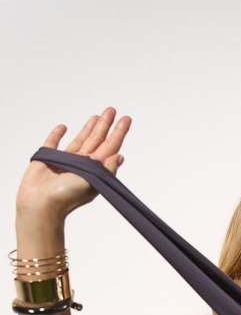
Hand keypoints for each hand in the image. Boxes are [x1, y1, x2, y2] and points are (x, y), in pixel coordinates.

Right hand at [16, 107, 131, 219]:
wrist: (41, 204)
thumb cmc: (67, 196)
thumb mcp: (93, 183)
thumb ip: (107, 170)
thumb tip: (120, 156)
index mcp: (94, 169)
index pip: (109, 147)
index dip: (118, 133)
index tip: (126, 119)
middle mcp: (81, 164)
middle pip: (97, 140)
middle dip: (105, 125)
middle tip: (112, 110)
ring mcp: (64, 161)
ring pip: (79, 140)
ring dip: (88, 128)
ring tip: (97, 116)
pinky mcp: (46, 158)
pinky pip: (52, 143)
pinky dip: (57, 134)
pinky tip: (63, 127)